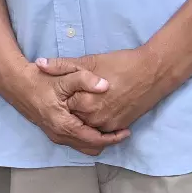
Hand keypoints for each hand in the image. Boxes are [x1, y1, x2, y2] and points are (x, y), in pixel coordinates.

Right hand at [0, 58, 128, 155]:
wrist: (15, 83)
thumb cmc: (38, 79)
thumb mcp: (62, 77)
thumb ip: (85, 79)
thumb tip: (106, 85)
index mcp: (63, 125)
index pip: (94, 140)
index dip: (113, 137)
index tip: (126, 131)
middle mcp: (59, 135)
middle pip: (90, 148)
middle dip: (107, 141)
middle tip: (120, 130)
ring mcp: (54, 135)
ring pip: (82, 146)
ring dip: (97, 140)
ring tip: (110, 128)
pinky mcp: (52, 132)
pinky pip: (75, 142)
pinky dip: (87, 137)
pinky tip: (92, 123)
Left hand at [36, 48, 168, 134]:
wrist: (152, 73)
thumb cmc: (120, 64)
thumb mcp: (88, 61)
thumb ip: (61, 65)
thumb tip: (38, 64)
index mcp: (85, 102)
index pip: (63, 106)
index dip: (60, 98)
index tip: (58, 93)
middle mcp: (96, 118)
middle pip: (74, 118)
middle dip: (70, 110)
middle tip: (69, 98)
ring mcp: (110, 125)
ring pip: (87, 127)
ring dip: (83, 119)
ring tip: (82, 104)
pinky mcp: (121, 127)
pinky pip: (102, 131)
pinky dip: (96, 124)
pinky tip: (94, 111)